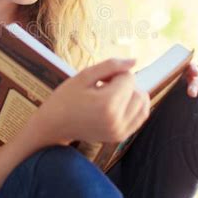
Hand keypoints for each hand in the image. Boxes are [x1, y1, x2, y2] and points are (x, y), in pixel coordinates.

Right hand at [34, 58, 150, 144]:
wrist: (54, 125)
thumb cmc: (66, 97)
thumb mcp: (84, 75)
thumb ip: (111, 65)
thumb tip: (135, 60)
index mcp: (107, 104)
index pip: (129, 78)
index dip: (115, 74)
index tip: (99, 80)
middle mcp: (117, 121)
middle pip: (138, 90)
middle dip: (124, 85)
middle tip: (103, 88)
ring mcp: (120, 131)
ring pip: (143, 103)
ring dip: (130, 95)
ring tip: (110, 97)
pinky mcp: (120, 137)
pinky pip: (141, 116)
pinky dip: (133, 107)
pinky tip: (116, 105)